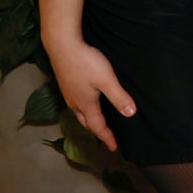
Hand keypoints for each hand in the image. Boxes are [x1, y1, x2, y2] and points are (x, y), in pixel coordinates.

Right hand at [46, 37, 132, 151]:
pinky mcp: (65, 84)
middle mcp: (74, 103)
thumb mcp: (106, 80)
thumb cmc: (86, 62)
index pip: (97, 126)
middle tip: (106, 137)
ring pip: (79, 113)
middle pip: (86, 123)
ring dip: (89, 120)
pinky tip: (87, 102)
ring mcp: (68, 93)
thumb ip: (118, 97)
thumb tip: (130, 114)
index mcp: (85, 105)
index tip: (114, 147)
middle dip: (97, 131)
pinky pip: (75, 104)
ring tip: (97, 122)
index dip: (107, 137)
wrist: (62, 46)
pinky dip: (83, 110)